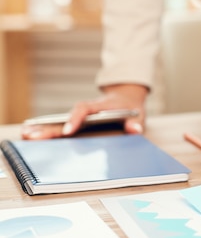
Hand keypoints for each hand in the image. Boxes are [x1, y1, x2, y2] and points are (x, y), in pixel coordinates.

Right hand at [21, 84, 147, 139]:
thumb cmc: (130, 108)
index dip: (75, 119)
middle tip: (31, 134)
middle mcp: (86, 111)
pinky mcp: (78, 124)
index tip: (68, 131)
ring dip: (44, 130)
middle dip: (49, 126)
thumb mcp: (137, 114)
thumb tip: (135, 129)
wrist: (126, 98)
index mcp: (100, 107)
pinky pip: (62, 128)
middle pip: (65, 118)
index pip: (85, 109)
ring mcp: (80, 117)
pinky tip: (34, 139)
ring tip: (26, 136)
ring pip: (59, 123)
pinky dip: (49, 133)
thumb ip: (136, 122)